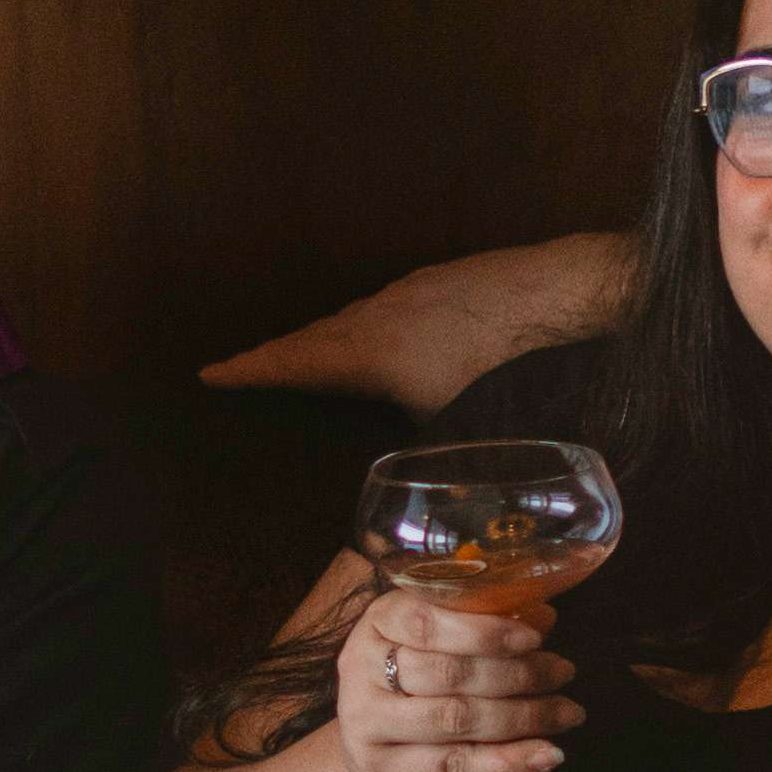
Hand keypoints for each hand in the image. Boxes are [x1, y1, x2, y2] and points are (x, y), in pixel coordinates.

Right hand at [201, 232, 646, 411]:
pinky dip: (364, 324)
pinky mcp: (442, 279)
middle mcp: (378, 313)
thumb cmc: (509, 366)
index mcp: (370, 351)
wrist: (562, 294)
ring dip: (324, 339)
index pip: (293, 362)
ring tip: (308, 355)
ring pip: (352, 318)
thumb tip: (414, 493)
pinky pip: (385, 305)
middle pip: (314, 337)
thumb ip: (425, 455)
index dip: (250, 371)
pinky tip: (382, 334)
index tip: (209, 373)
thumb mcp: (458, 425)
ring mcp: (410, 290)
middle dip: (280, 356)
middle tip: (248, 368)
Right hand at [328, 585, 579, 771]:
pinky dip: (509, 762)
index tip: (535, 638)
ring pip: (457, 719)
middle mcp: (360, 672)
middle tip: (564, 673)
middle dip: (518, 673)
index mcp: (376, 624)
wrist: (379, 768)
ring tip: (567, 713)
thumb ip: (484, 630)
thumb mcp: (442, 651)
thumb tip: (542, 615)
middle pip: (449, 672)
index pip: (426, 620)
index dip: (484, 630)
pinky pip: (457, 767)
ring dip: (524, 717)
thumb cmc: (419, 696)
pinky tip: (546, 755)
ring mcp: (366, 728)